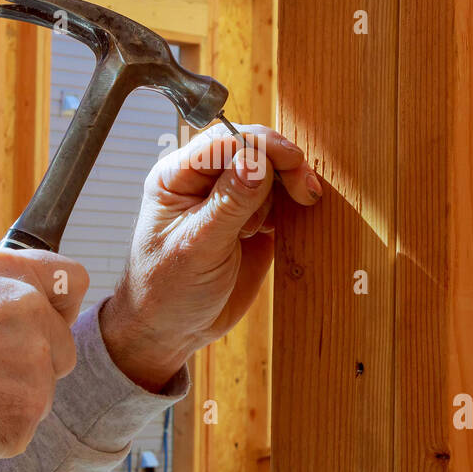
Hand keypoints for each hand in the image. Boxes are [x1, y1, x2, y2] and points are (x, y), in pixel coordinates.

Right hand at [0, 247, 88, 465]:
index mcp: (10, 273)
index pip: (73, 280)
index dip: (60, 303)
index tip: (46, 317)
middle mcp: (31, 313)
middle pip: (61, 343)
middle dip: (34, 358)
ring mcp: (34, 365)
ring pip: (42, 386)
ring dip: (14, 393)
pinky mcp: (27, 412)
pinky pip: (23, 422)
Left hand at [100, 125, 321, 391]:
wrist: (171, 330)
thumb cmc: (167, 292)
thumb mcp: (198, 249)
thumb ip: (229, 205)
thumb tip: (257, 161)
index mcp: (176, 176)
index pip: (225, 141)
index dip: (262, 147)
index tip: (292, 165)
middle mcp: (202, 180)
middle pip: (252, 147)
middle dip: (282, 164)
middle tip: (305, 191)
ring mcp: (228, 198)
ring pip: (270, 170)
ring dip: (288, 186)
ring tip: (284, 219)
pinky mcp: (251, 219)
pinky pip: (279, 198)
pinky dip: (292, 205)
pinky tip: (290, 223)